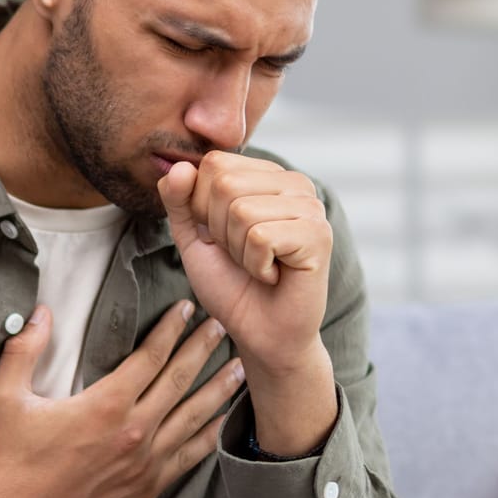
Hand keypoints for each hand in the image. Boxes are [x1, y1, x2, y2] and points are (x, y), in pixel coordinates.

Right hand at [0, 299, 242, 497]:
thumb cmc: (6, 458)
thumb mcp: (6, 396)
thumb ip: (25, 349)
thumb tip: (41, 311)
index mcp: (104, 405)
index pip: (150, 357)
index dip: (171, 330)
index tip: (186, 310)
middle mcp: (133, 432)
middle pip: (179, 381)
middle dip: (203, 350)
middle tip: (222, 328)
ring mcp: (144, 464)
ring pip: (193, 419)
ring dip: (218, 391)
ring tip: (238, 369)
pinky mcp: (145, 491)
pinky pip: (188, 459)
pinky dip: (209, 437)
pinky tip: (223, 424)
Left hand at [157, 152, 330, 371]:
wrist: (261, 333)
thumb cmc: (231, 284)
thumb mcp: (193, 237)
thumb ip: (179, 200)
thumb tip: (179, 167)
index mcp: (266, 174)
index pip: (214, 163)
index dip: (202, 207)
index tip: (224, 237)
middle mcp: (294, 182)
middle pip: (226, 184)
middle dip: (220, 230)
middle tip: (243, 255)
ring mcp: (311, 206)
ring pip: (242, 211)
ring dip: (238, 251)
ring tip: (260, 265)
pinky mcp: (319, 234)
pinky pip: (261, 237)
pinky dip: (256, 266)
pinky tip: (274, 275)